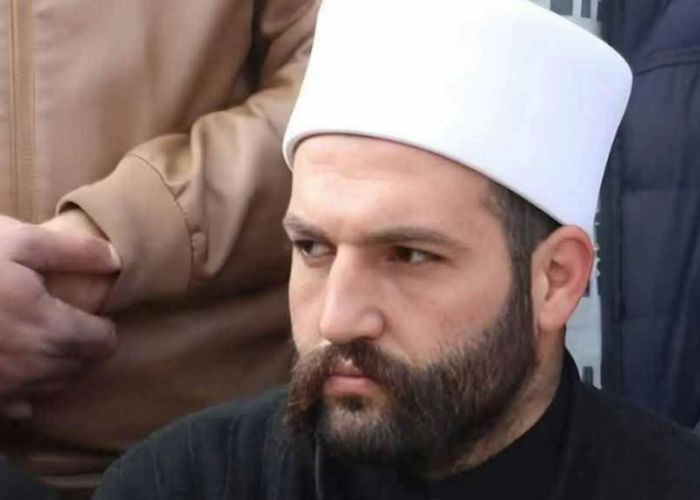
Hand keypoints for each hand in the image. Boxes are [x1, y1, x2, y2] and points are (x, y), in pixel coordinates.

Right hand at [0, 214, 120, 418]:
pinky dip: (24, 391)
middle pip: (79, 367)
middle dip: (84, 349)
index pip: (102, 343)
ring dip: (58, 369)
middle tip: (73, 327)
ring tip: (46, 345)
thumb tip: (116, 260)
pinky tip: (13, 368)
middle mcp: (31, 367)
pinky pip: (16, 406)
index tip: (95, 315)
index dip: (104, 328)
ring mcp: (3, 388)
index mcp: (49, 328)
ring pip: (51, 388)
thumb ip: (72, 252)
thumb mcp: (18, 242)